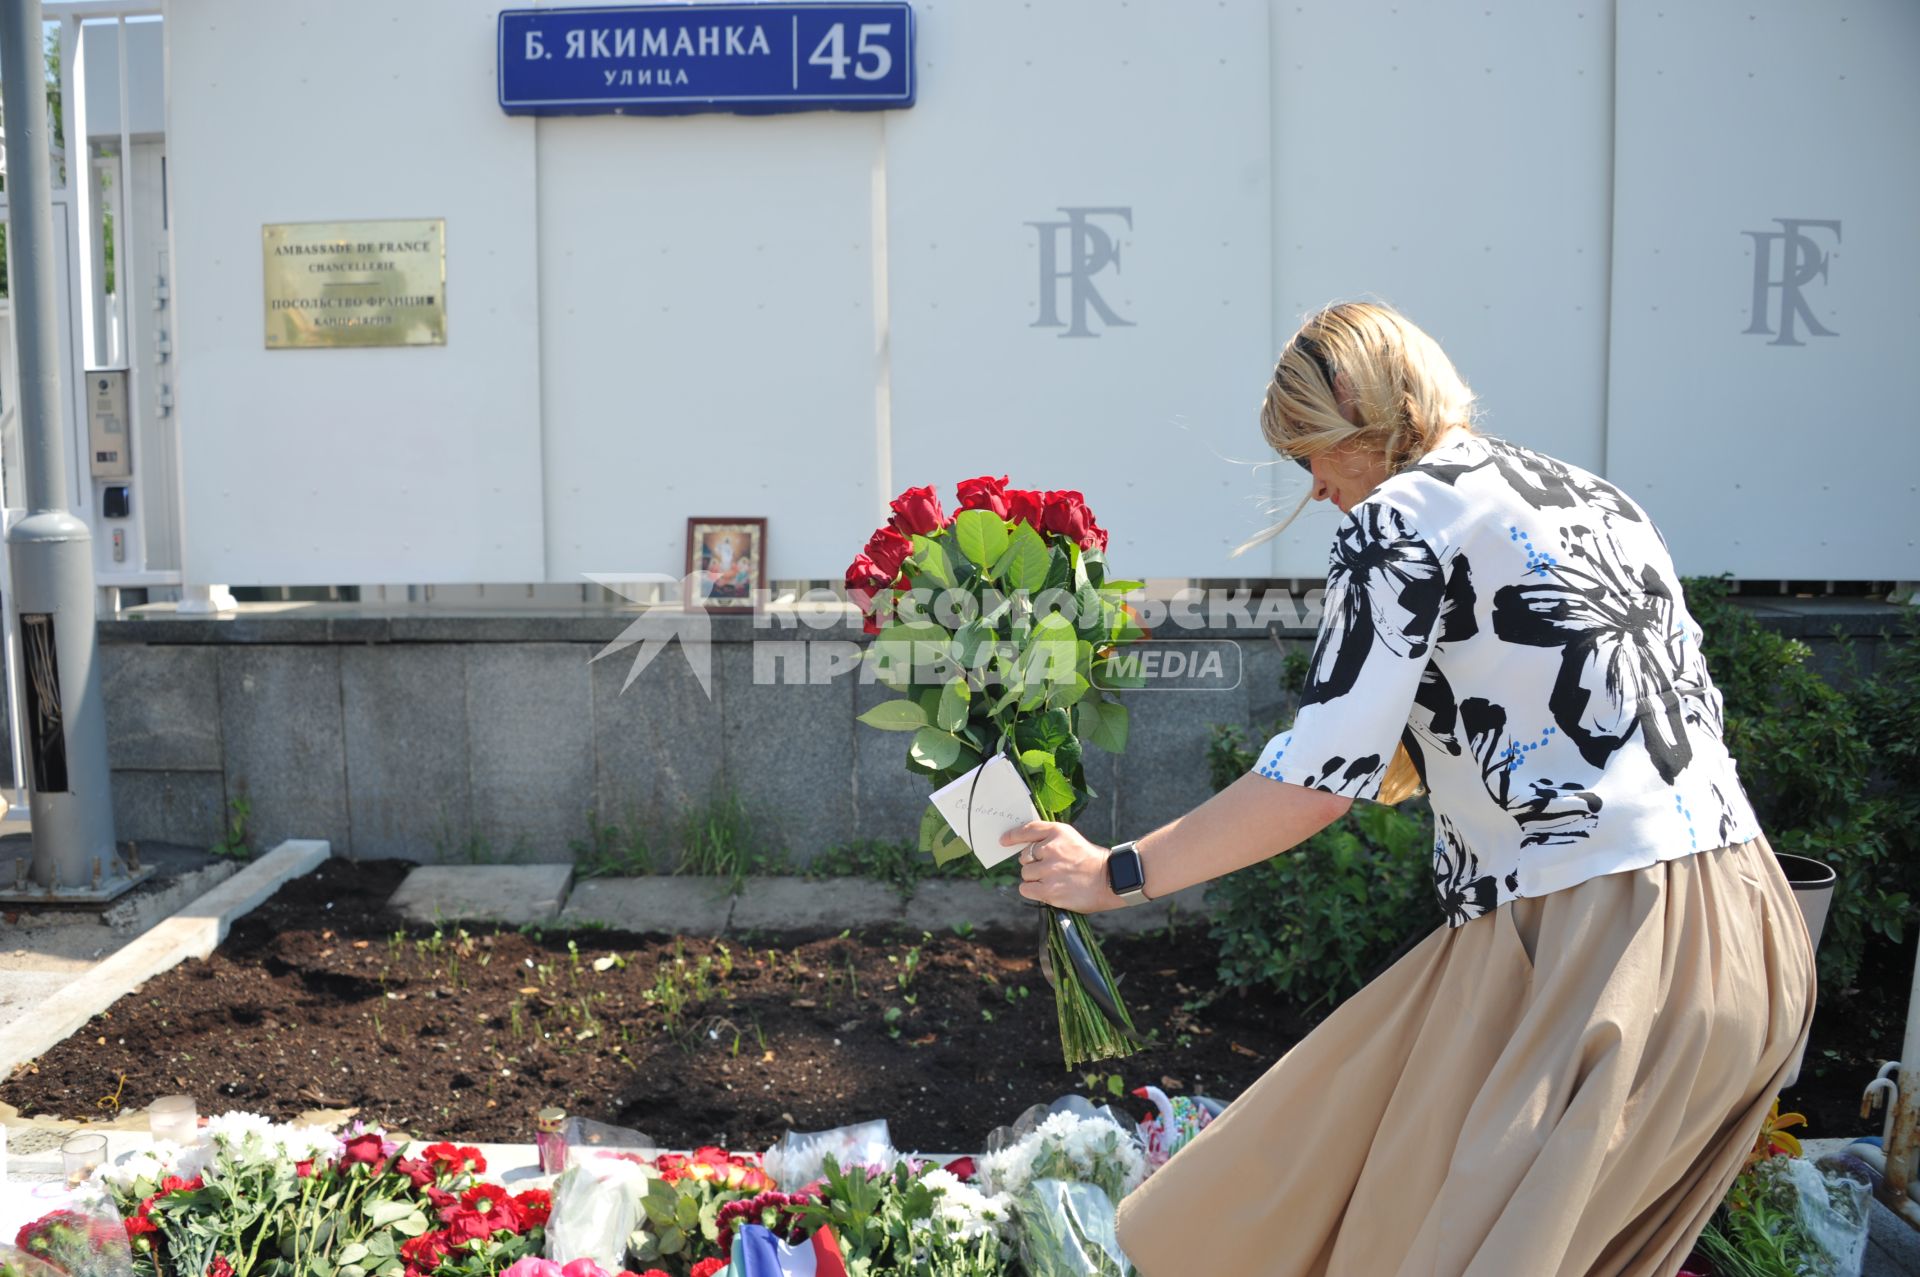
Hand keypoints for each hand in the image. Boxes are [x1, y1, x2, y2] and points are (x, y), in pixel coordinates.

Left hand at [1000, 820, 1121, 912]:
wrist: (1110, 880)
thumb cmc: (1090, 861)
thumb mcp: (1071, 839)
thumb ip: (1049, 839)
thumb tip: (1025, 847)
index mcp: (1058, 832)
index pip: (1028, 830)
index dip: (1013, 836)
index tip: (1004, 840)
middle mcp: (1051, 849)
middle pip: (1024, 856)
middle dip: (1033, 863)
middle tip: (1050, 868)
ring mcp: (1049, 870)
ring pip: (1025, 874)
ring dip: (1035, 878)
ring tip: (1053, 880)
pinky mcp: (1049, 890)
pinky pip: (1026, 889)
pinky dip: (1032, 890)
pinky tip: (1047, 890)